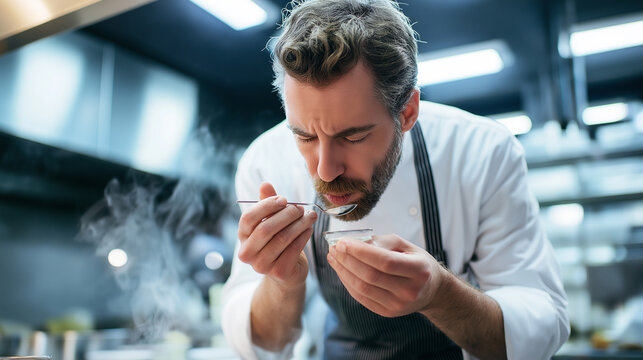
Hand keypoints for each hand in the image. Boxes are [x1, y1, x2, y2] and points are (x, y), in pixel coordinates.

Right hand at [237, 182, 316, 290]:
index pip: (248, 218)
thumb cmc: (277, 240)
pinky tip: (309, 229)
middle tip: (300, 208)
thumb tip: (265, 184)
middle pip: (266, 228)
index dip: (266, 206)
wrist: (286, 272)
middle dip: (287, 215)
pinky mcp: (279, 272)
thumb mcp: (271, 221)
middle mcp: (247, 253)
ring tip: (310, 216)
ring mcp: (262, 265)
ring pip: (282, 238)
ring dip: (300, 224)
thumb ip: (267, 204)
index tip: (284, 199)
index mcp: (243, 237)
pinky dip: (304, 236)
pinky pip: (294, 249)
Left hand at [327, 234, 446, 317]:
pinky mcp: (388, 312)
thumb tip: (356, 242)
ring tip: (334, 257)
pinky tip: (341, 270)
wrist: (432, 290)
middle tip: (334, 247)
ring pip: (362, 288)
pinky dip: (347, 283)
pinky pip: (361, 298)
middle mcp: (410, 290)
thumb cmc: (417, 263)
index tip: (343, 241)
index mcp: (418, 270)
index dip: (360, 252)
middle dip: (347, 260)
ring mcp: (398, 305)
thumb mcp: (407, 246)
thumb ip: (383, 242)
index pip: (385, 261)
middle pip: (370, 276)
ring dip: (343, 271)